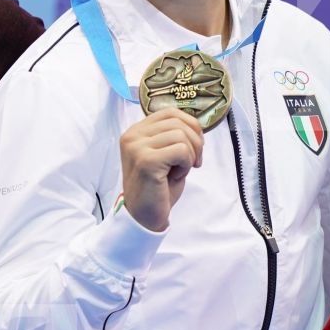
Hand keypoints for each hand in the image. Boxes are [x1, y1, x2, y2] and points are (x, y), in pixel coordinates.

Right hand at [117, 107, 203, 232]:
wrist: (144, 216)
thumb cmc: (158, 187)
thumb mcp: (164, 154)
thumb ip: (172, 136)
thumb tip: (196, 125)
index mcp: (135, 132)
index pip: (170, 113)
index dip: (190, 126)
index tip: (194, 148)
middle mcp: (132, 136)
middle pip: (178, 122)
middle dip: (195, 142)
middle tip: (194, 162)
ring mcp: (137, 147)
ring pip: (181, 135)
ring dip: (189, 155)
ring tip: (180, 170)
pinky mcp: (146, 161)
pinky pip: (181, 150)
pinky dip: (186, 164)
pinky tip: (176, 175)